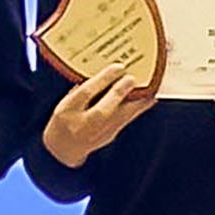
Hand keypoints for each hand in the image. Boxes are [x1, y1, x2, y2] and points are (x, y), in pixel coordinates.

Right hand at [43, 66, 157, 168]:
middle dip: (119, 93)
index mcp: (68, 111)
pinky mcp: (111, 134)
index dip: (102, 80)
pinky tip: (148, 98)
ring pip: (120, 117)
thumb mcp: (66, 101)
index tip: (117, 67)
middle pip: (103, 109)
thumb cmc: (66, 117)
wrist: (65, 147)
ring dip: (136, 102)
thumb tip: (106, 73)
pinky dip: (138, 108)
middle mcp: (83, 124)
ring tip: (149, 87)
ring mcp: (98, 133)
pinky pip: (126, 119)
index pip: (85, 94)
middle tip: (132, 78)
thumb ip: (82, 88)